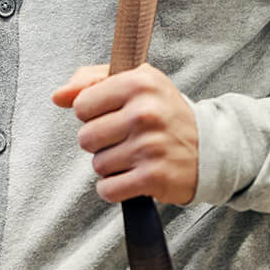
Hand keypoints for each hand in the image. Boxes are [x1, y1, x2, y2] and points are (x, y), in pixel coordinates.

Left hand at [51, 63, 198, 205]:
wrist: (212, 148)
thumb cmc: (165, 113)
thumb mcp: (136, 82)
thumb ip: (91, 80)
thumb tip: (58, 96)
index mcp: (138, 82)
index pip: (81, 105)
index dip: (93, 113)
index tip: (114, 115)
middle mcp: (145, 113)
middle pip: (85, 137)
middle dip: (101, 142)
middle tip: (125, 138)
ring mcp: (150, 146)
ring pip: (97, 165)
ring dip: (112, 165)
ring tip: (135, 155)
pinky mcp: (153, 177)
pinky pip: (108, 189)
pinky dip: (116, 188)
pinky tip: (133, 176)